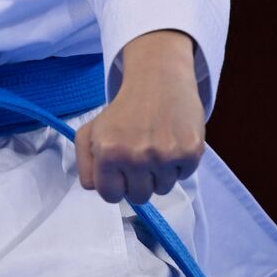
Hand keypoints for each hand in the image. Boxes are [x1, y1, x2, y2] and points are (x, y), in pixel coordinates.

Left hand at [74, 35, 205, 205]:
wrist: (158, 79)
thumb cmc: (123, 109)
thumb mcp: (90, 131)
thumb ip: (85, 165)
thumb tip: (94, 188)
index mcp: (108, 152)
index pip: (110, 197)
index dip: (115, 185)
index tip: (119, 171)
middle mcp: (136, 156)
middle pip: (138, 198)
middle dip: (137, 181)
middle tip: (138, 157)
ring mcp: (165, 155)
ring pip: (162, 190)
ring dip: (158, 174)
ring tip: (155, 146)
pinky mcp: (190, 152)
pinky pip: (183, 177)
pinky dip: (178, 164)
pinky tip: (170, 141)